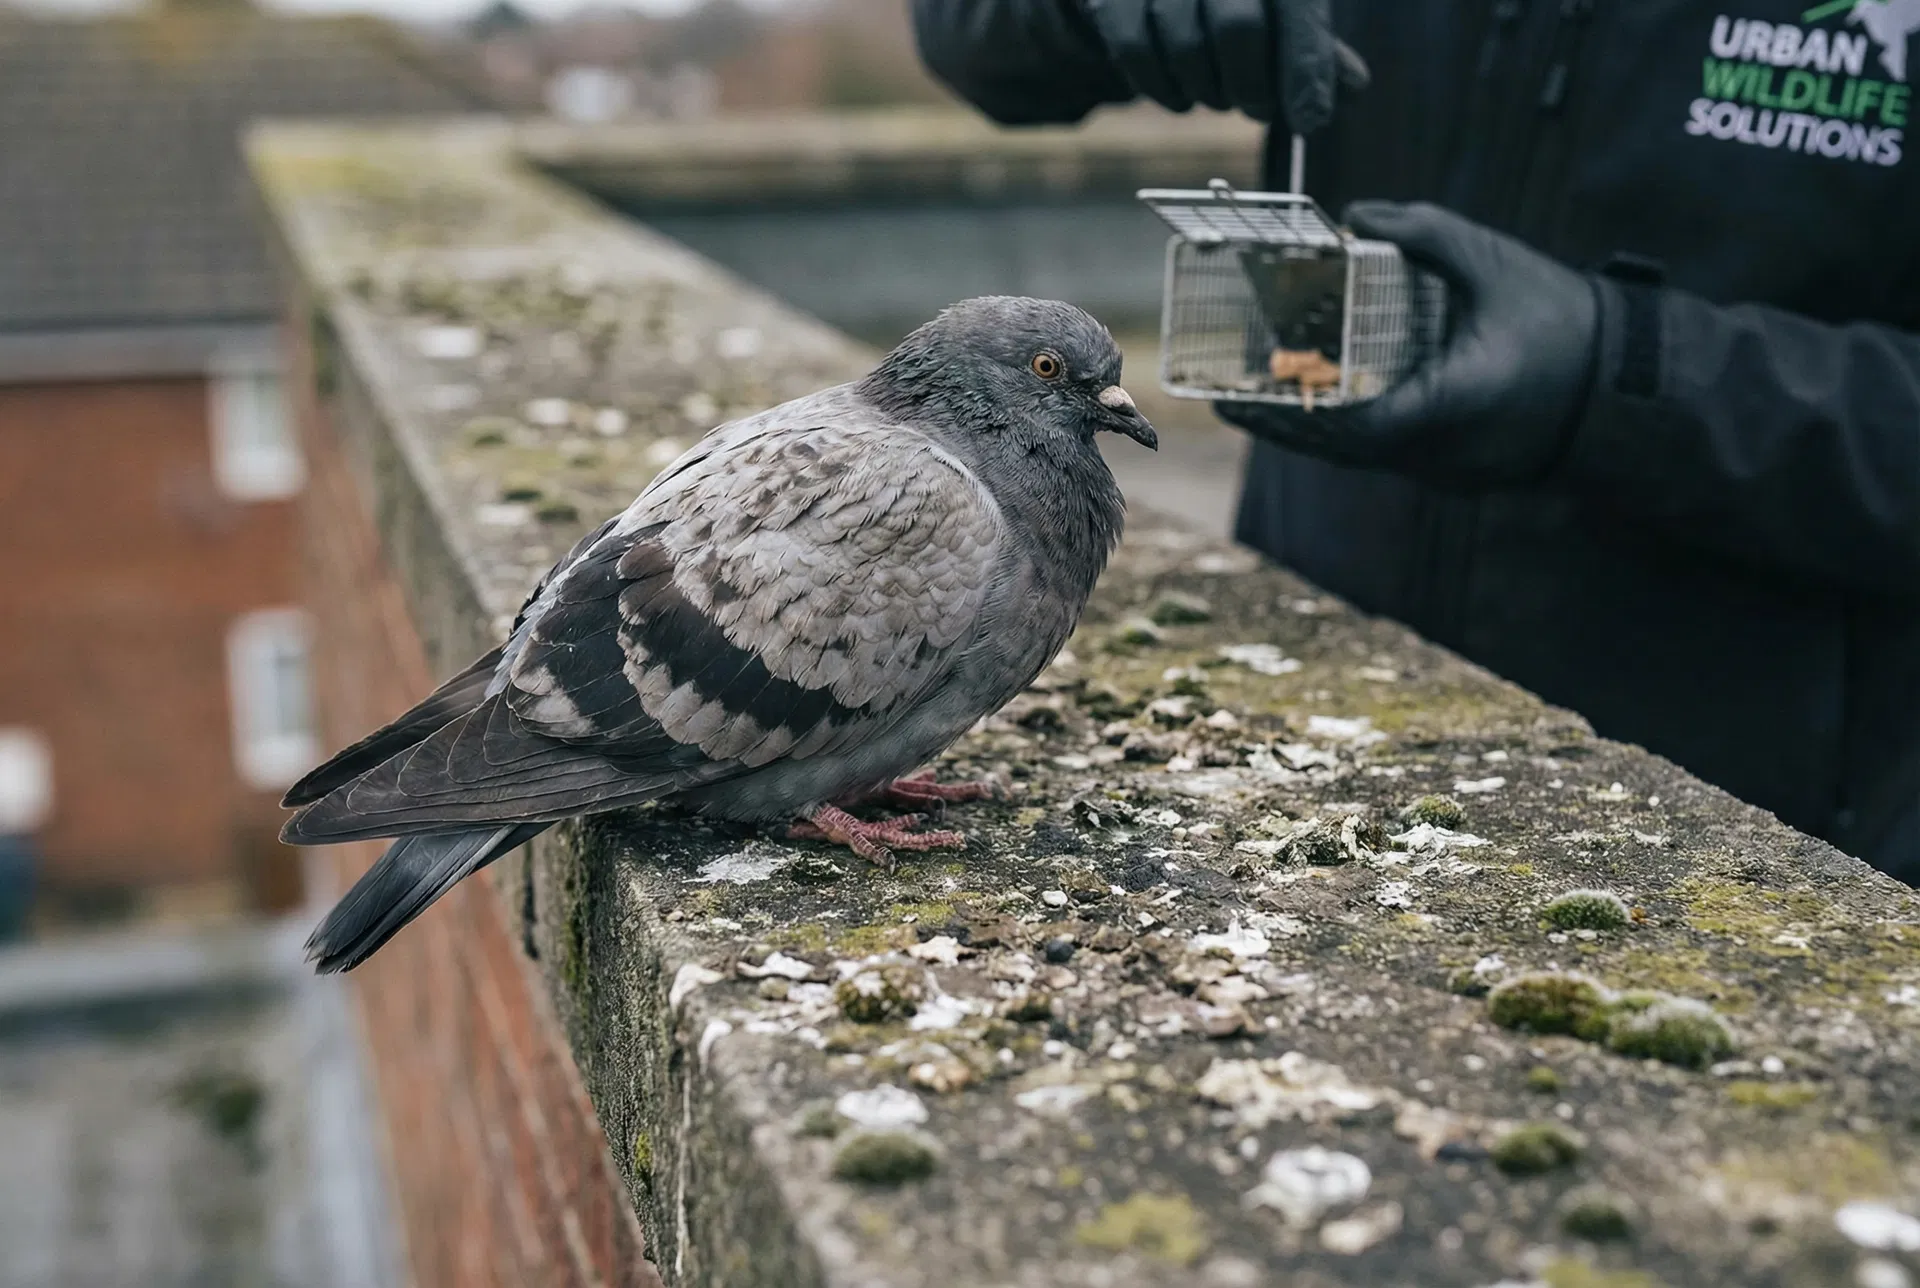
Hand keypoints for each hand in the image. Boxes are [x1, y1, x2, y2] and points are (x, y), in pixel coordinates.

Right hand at [1083, 0, 1366, 131]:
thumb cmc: (1229, 0)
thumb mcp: (1278, 11)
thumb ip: (1311, 47)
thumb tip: (1354, 88)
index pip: (1297, 13)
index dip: (1305, 68)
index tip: (1310, 120)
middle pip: (1237, 29)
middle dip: (1249, 85)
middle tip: (1255, 108)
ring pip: (1184, 45)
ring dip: (1205, 90)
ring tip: (1215, 95)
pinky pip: (1135, 50)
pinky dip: (1160, 87)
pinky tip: (1179, 95)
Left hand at [1216, 201, 1602, 490]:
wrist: (1625, 386)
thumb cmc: (1565, 319)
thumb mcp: (1496, 262)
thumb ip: (1426, 232)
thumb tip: (1355, 215)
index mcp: (1459, 402)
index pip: (1362, 422)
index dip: (1302, 412)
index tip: (1253, 393)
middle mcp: (1447, 450)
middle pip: (1343, 449)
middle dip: (1283, 426)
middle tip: (1228, 402)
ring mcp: (1450, 472)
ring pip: (1360, 458)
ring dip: (1307, 434)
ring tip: (1252, 406)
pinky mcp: (1453, 474)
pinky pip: (1384, 457)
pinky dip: (1343, 436)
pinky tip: (1310, 411)